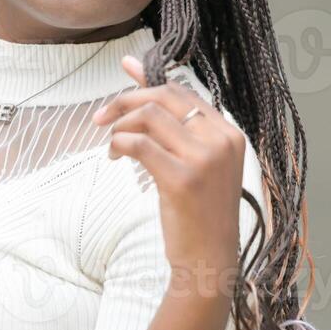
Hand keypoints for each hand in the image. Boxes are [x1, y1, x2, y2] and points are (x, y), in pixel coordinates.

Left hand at [91, 54, 245, 276]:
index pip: (183, 92)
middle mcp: (221, 141)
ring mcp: (204, 159)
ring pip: (149, 117)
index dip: (146, 83)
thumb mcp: (195, 163)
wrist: (209, 258)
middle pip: (164, 97)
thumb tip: (135, 71)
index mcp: (229, 134)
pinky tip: (115, 156)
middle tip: (101, 118)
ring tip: (112, 146)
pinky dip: (119, 145)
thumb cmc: (199, 212)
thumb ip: (172, 124)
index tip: (121, 75)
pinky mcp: (183, 179)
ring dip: (120, 126)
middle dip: (126, 102)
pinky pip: (139, 144)